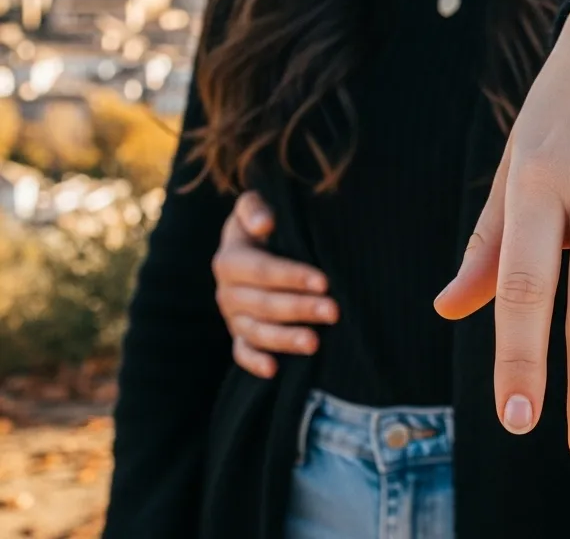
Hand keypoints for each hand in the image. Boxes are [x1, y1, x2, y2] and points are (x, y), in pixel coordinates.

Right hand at [212, 192, 337, 377]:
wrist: (255, 247)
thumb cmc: (265, 225)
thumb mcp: (256, 207)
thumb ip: (254, 208)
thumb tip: (265, 223)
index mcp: (230, 260)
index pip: (260, 270)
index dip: (291, 276)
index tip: (324, 281)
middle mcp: (227, 292)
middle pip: (263, 304)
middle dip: (300, 308)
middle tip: (334, 311)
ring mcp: (233, 317)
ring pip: (255, 332)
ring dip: (285, 339)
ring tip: (315, 343)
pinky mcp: (239, 336)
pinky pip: (242, 353)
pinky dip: (255, 363)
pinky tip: (275, 370)